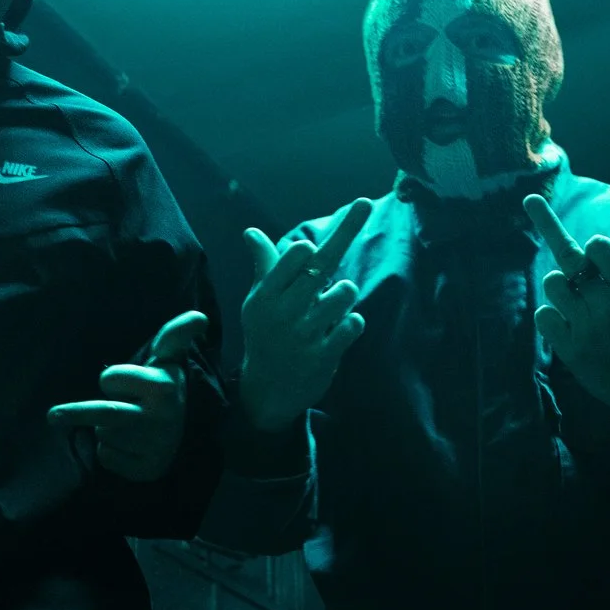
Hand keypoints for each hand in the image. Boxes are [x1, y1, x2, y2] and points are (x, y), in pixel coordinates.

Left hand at [49, 311, 210, 481]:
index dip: (112, 380)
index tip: (122, 382)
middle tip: (51, 416)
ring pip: (104, 435)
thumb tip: (199, 317)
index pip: (111, 379)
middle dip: (76, 413)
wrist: (181, 432)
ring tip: (127, 424)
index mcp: (162, 387)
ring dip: (106, 429)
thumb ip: (176, 334)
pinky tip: (128, 446)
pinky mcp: (146, 470)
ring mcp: (153, 446)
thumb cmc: (162, 388)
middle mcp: (159, 418)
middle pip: (105, 413)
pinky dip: (110, 453)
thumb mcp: (169, 359)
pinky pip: (108, 458)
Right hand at [236, 200, 372, 432]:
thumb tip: (251, 231)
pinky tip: (341, 330)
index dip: (317, 243)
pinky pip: (353, 325)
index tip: (332, 229)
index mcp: (266, 295)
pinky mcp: (323, 357)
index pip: (298, 254)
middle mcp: (283, 313)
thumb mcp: (258, 302)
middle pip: (325, 264)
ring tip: (334, 305)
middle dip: (345, 240)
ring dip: (346, 294)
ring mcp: (304, 336)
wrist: (267, 392)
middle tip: (359, 217)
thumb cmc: (266, 335)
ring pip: (345, 293)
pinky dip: (352, 323)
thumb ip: (264, 266)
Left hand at [523, 192, 609, 431]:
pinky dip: (550, 315)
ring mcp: (587, 329)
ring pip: (552, 284)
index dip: (594, 245)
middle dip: (560, 244)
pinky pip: (543, 315)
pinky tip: (566, 323)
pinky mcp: (570, 350)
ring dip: (558, 285)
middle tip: (533, 204)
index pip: (599, 246)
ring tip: (574, 299)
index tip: (594, 252)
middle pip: (570, 260)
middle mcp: (609, 306)